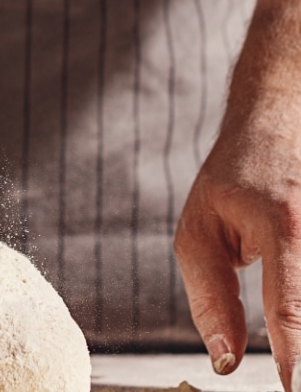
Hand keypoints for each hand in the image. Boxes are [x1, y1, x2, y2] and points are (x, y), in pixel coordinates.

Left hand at [175, 86, 300, 388]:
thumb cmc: (232, 182)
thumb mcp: (198, 231)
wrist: (279, 125)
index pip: (291, 307)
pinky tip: (295, 322)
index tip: (289, 388)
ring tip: (289, 345)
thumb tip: (225, 358)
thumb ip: (209, 296)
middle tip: (288, 374)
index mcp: (282, 226)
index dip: (294, 358)